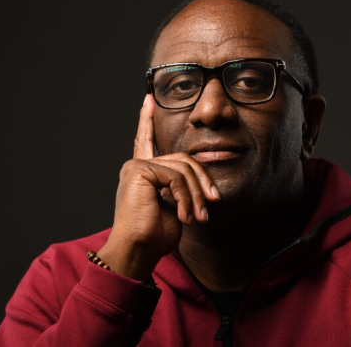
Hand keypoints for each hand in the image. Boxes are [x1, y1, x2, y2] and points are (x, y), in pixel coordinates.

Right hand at [97, 95, 219, 280]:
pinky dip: (186, 198)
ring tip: (199, 218)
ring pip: (183, 168)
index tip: (148, 100)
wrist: (137, 250)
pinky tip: (184, 216)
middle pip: (183, 159)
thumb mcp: (175, 208)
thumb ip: (182, 189)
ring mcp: (136, 166)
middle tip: (214, 202)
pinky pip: (176, 177)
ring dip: (196, 195)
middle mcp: (137, 166)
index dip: (146, 121)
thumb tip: (203, 186)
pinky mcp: (139, 170)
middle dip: (202, 181)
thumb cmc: (154, 236)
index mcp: (143, 173)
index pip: (146, 141)